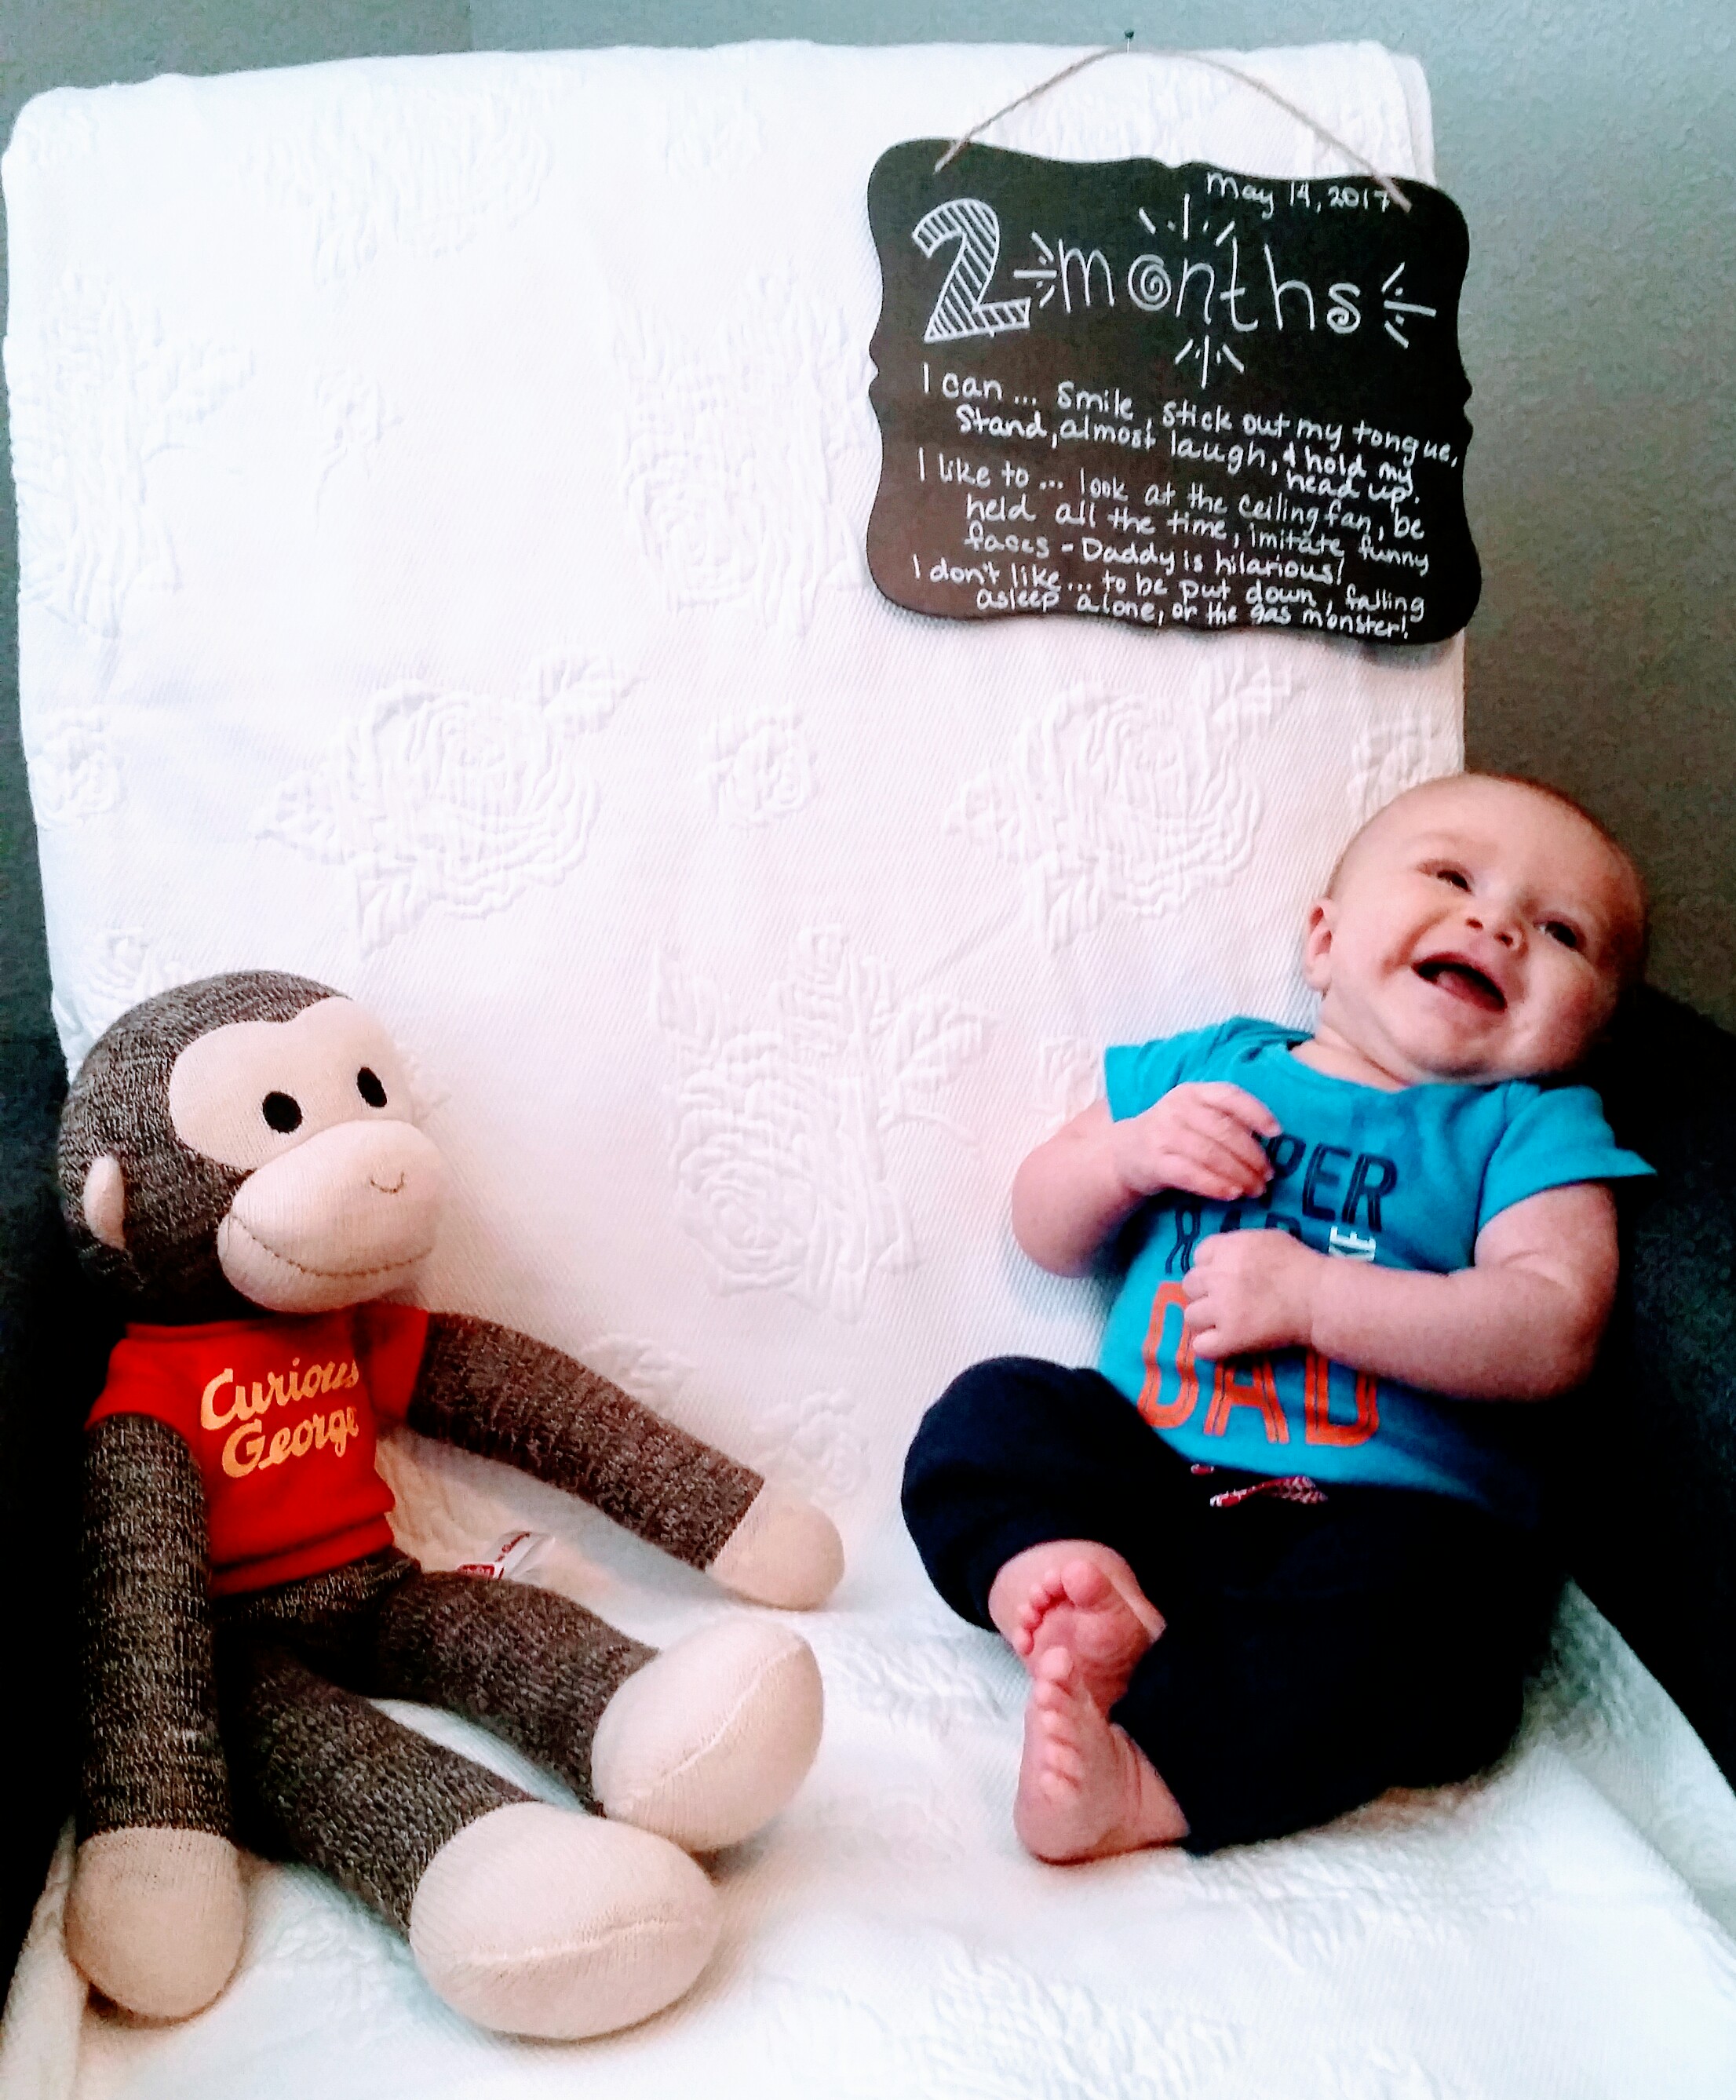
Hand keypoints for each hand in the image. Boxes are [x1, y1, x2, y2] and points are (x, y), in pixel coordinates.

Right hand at [1110, 1083, 1280, 1203]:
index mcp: (1193, 1092)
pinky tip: (1232, 1194)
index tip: (1277, 1133)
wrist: (1126, 1154)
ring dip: (1239, 1174)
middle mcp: (1177, 1108)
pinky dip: (1215, 1185)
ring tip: (1256, 1189)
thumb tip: (1269, 1140)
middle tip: (1269, 1176)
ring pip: (1210, 1154)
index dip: (1256, 1112)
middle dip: (1252, 1155)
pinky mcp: (1154, 1162)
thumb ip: (1225, 1120)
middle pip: (1224, 1131)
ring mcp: (1163, 1134)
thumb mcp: (1195, 1116)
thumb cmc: (1173, 1134)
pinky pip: (1190, 1174)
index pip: (1230, 1096)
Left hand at [1182, 1230, 1323, 1359]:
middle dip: (1204, 1293)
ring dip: (1205, 1320)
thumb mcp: (1268, 1239)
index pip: (1198, 1256)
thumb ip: (1240, 1245)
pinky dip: (1211, 1346)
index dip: (1210, 1267)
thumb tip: (1225, 1254)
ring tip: (1224, 1323)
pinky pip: (1201, 1346)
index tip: (1224, 1276)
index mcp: (1228, 1248)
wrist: (1320, 1297)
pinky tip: (1225, 1343)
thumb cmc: (1301, 1265)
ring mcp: (1222, 1307)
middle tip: (1224, 1301)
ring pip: (1190, 1316)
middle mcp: (1218, 1276)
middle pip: (1189, 1285)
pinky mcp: (1231, 1336)